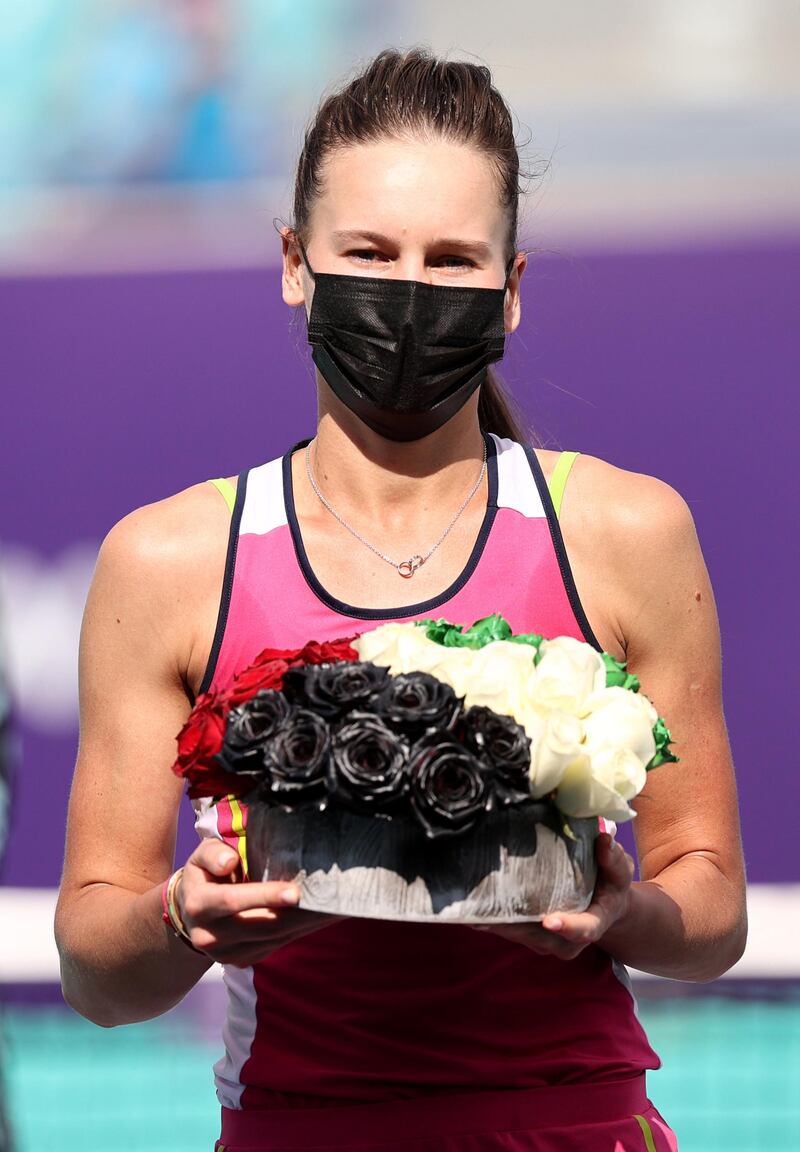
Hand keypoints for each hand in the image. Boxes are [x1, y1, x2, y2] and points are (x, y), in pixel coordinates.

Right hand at [175, 839, 342, 965]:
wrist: (190, 913)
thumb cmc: (204, 875)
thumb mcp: (201, 856)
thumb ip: (213, 854)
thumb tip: (230, 861)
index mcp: (199, 905)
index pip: (232, 901)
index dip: (264, 896)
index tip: (294, 892)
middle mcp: (210, 936)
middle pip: (260, 925)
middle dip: (296, 914)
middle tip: (329, 900)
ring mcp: (226, 954)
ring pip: (271, 940)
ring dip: (304, 924)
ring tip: (332, 907)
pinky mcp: (242, 961)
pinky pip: (275, 946)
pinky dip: (299, 932)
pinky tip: (320, 917)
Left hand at [473, 833, 633, 959]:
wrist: (603, 906)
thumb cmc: (611, 886)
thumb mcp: (620, 871)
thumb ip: (613, 859)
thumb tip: (604, 839)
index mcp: (593, 924)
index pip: (582, 929)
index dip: (566, 926)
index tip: (549, 919)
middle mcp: (567, 940)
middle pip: (539, 935)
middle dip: (514, 925)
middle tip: (488, 911)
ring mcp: (546, 940)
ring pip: (519, 934)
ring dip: (495, 923)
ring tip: (472, 906)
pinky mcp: (529, 934)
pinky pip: (509, 929)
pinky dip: (490, 919)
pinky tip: (470, 905)